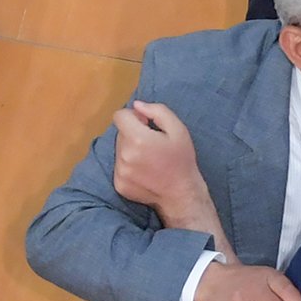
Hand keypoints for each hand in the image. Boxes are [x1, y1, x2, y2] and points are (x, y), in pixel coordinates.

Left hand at [112, 101, 209, 220]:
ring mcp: (120, 171)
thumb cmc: (182, 160)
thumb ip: (158, 111)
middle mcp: (124, 154)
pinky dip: (129, 166)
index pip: (120, 116)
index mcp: (138, 138)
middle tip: (153, 144)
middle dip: (133, 133)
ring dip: (131, 150)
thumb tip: (137, 106)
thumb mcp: (179, 130)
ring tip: (150, 160)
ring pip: (119, 150)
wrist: (181, 194)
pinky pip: (119, 166)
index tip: (145, 123)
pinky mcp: (118, 183)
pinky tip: (145, 172)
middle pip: (120, 133)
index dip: (133, 116)